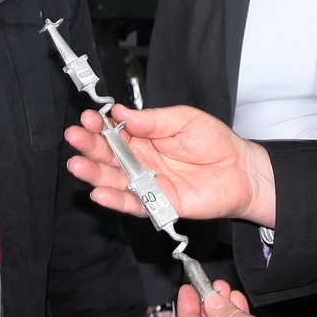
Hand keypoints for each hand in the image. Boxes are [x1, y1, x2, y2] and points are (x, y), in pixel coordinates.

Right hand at [65, 104, 277, 227]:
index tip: (88, 118)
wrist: (241, 171)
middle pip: (108, 155)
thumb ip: (153, 120)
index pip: (114, 131)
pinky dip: (116, 200)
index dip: (99, 125)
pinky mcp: (158, 203)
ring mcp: (147, 182)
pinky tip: (99, 193)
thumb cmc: (215, 142)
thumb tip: (121, 112)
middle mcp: (141, 160)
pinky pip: (133, 203)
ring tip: (77, 164)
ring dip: (93, 173)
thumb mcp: (184, 119)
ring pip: (113, 180)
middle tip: (74, 137)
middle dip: (89, 146)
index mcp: (144, 136)